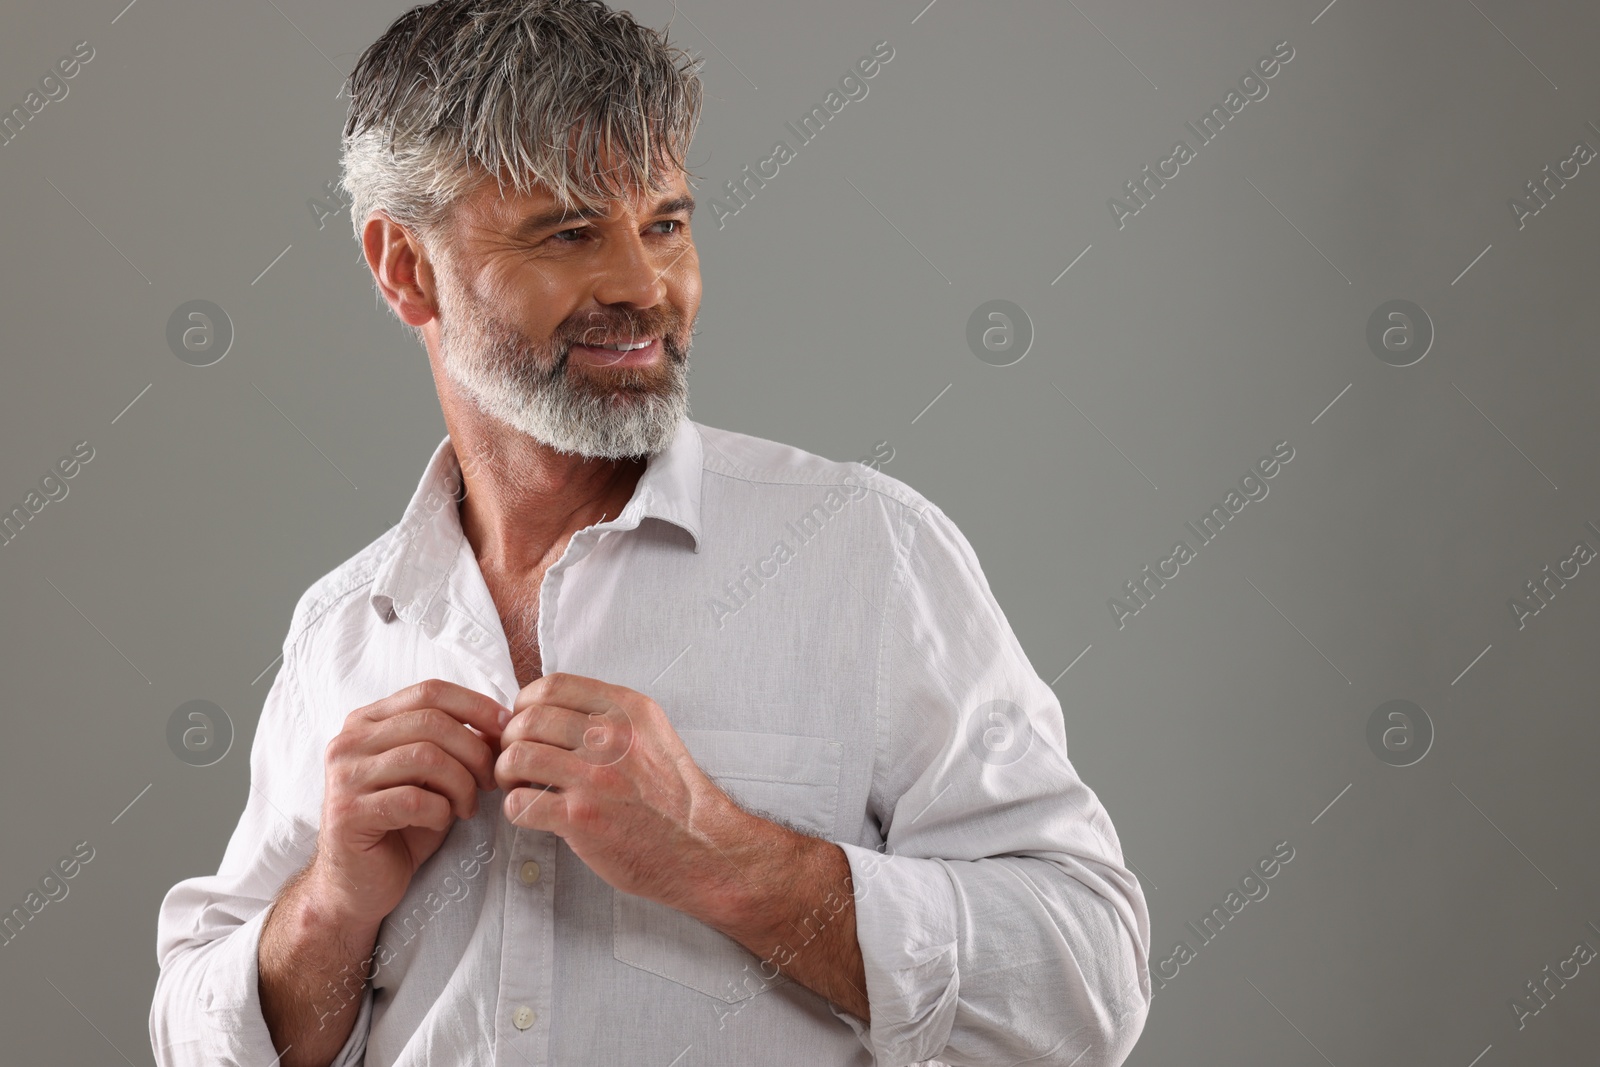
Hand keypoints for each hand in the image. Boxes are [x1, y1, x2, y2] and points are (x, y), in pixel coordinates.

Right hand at [310, 679, 507, 927]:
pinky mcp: (347, 813)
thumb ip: (457, 746)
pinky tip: (441, 823)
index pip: (430, 691)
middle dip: (475, 751)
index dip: (477, 706)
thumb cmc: (402, 826)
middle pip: (431, 722)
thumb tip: (503, 724)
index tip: (508, 730)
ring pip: (425, 757)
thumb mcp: (434, 777)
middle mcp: (349, 741)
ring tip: (467, 807)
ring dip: (461, 784)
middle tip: (492, 781)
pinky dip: (440, 811)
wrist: (358, 886)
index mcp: (368, 721)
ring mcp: (343, 776)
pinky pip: (413, 800)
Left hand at [494, 673, 746, 913]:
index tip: (524, 722)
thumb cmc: (672, 794)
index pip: (553, 685)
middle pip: (528, 719)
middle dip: (510, 739)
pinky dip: (515, 807)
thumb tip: (551, 707)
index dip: (526, 703)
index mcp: (627, 709)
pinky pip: (520, 803)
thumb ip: (610, 714)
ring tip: (518, 784)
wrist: (700, 846)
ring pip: (517, 756)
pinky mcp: (581, 818)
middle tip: (516, 758)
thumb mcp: (653, 732)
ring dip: (507, 772)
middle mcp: (611, 737)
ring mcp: (595, 778)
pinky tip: (531, 812)